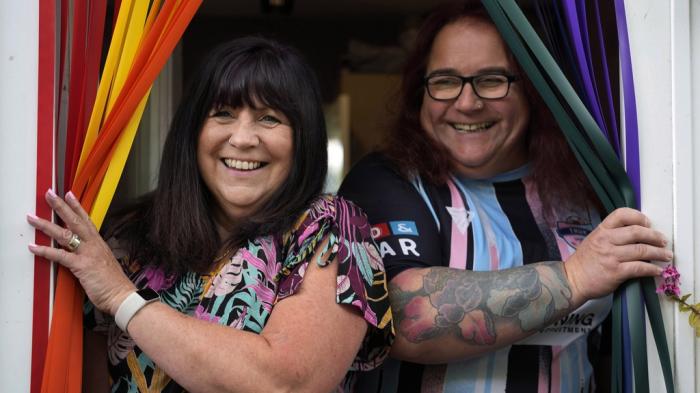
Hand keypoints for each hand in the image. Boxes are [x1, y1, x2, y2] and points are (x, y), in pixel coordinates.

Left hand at [27, 189, 135, 314]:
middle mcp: (93, 244)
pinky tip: (33, 247)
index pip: (86, 220)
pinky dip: (45, 251)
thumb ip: (93, 257)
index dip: (77, 207)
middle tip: (49, 194)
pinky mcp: (81, 265)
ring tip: (32, 217)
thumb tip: (83, 256)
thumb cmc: (114, 283)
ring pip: (64, 234)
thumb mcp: (103, 264)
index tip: (69, 194)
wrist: (121, 295)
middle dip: (61, 207)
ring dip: (46, 225)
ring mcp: (87, 253)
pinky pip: (60, 255)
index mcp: (99, 243)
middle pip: (75, 221)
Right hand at [564, 207, 669, 302]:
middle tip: (664, 241)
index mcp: (601, 230)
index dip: (638, 217)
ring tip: (667, 256)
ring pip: (641, 250)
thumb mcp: (594, 241)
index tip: (648, 224)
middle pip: (637, 232)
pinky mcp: (615, 272)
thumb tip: (637, 235)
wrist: (572, 280)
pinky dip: (652, 269)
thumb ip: (612, 236)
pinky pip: (639, 268)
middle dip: (655, 236)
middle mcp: (606, 240)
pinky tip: (657, 270)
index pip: (621, 214)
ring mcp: (611, 256)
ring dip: (658, 253)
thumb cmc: (584, 262)